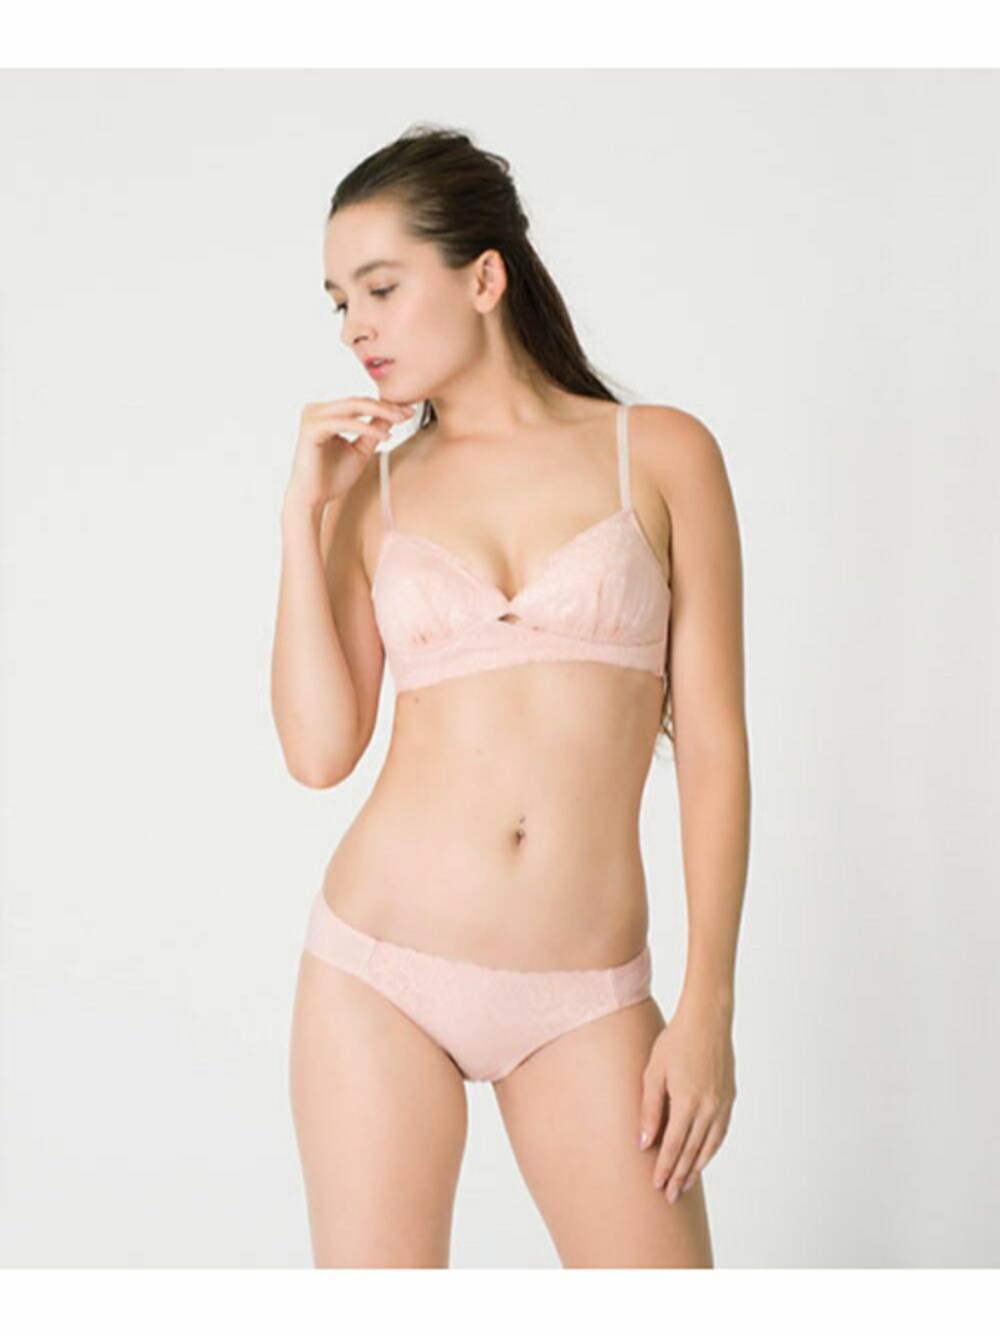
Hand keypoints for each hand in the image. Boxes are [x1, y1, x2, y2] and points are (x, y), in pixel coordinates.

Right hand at [283, 395, 415, 514]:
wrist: (311, 500)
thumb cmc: (332, 478)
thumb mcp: (361, 450)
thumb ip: (374, 431)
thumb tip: (393, 414)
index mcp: (326, 413)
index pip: (360, 403)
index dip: (385, 406)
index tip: (408, 411)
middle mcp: (316, 410)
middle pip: (358, 401)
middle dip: (386, 406)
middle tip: (408, 412)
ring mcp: (312, 416)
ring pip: (353, 406)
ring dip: (380, 413)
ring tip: (401, 420)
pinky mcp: (311, 428)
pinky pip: (345, 422)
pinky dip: (367, 427)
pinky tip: (385, 435)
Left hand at [638, 994, 736, 1202]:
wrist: (708, 1019)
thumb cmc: (675, 1041)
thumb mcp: (653, 1071)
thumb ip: (649, 1108)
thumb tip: (644, 1142)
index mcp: (687, 1101)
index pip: (674, 1146)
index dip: (664, 1168)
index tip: (656, 1186)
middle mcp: (708, 1107)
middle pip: (692, 1151)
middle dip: (679, 1176)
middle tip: (669, 1196)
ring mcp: (722, 1104)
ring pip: (709, 1146)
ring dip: (697, 1168)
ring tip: (685, 1185)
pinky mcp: (729, 1098)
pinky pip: (720, 1132)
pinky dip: (711, 1150)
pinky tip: (703, 1157)